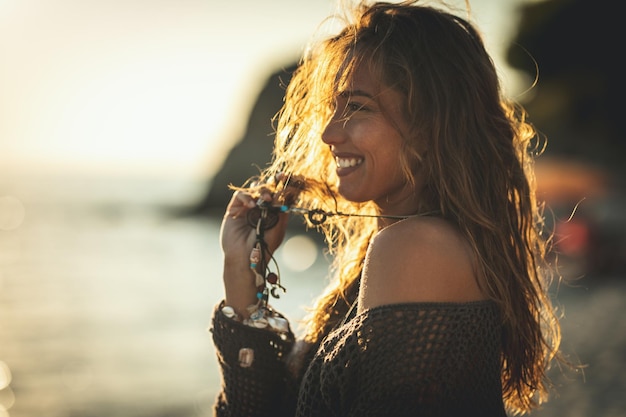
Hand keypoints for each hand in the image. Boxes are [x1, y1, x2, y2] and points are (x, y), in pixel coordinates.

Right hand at [219, 176, 296, 315]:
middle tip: (280, 179)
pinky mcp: (235, 209)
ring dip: (262, 190)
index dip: (285, 185)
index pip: (280, 193)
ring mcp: (248, 207)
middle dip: (275, 182)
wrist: (244, 258)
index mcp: (274, 211)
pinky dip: (247, 197)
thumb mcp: (277, 228)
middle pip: (268, 187)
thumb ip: (280, 211)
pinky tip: (251, 206)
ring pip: (255, 188)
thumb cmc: (263, 246)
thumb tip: (283, 194)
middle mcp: (261, 207)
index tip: (290, 178)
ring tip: (266, 199)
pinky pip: (240, 195)